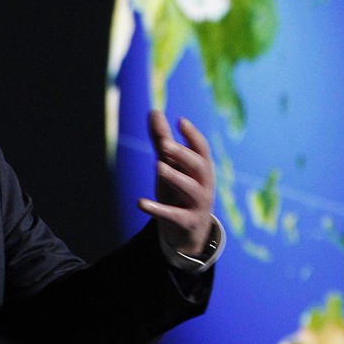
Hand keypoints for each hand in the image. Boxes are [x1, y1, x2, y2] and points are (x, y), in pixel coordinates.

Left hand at [137, 110, 214, 257]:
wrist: (189, 232)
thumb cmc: (180, 192)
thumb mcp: (171, 166)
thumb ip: (162, 141)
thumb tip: (154, 111)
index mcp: (202, 168)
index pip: (202, 149)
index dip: (193, 135)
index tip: (180, 121)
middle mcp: (204, 184)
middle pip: (199, 166)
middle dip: (183, 154)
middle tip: (164, 144)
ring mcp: (197, 204)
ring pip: (190, 189)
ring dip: (174, 176)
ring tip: (157, 165)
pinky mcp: (186, 222)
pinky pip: (173, 215)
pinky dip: (157, 209)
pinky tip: (140, 203)